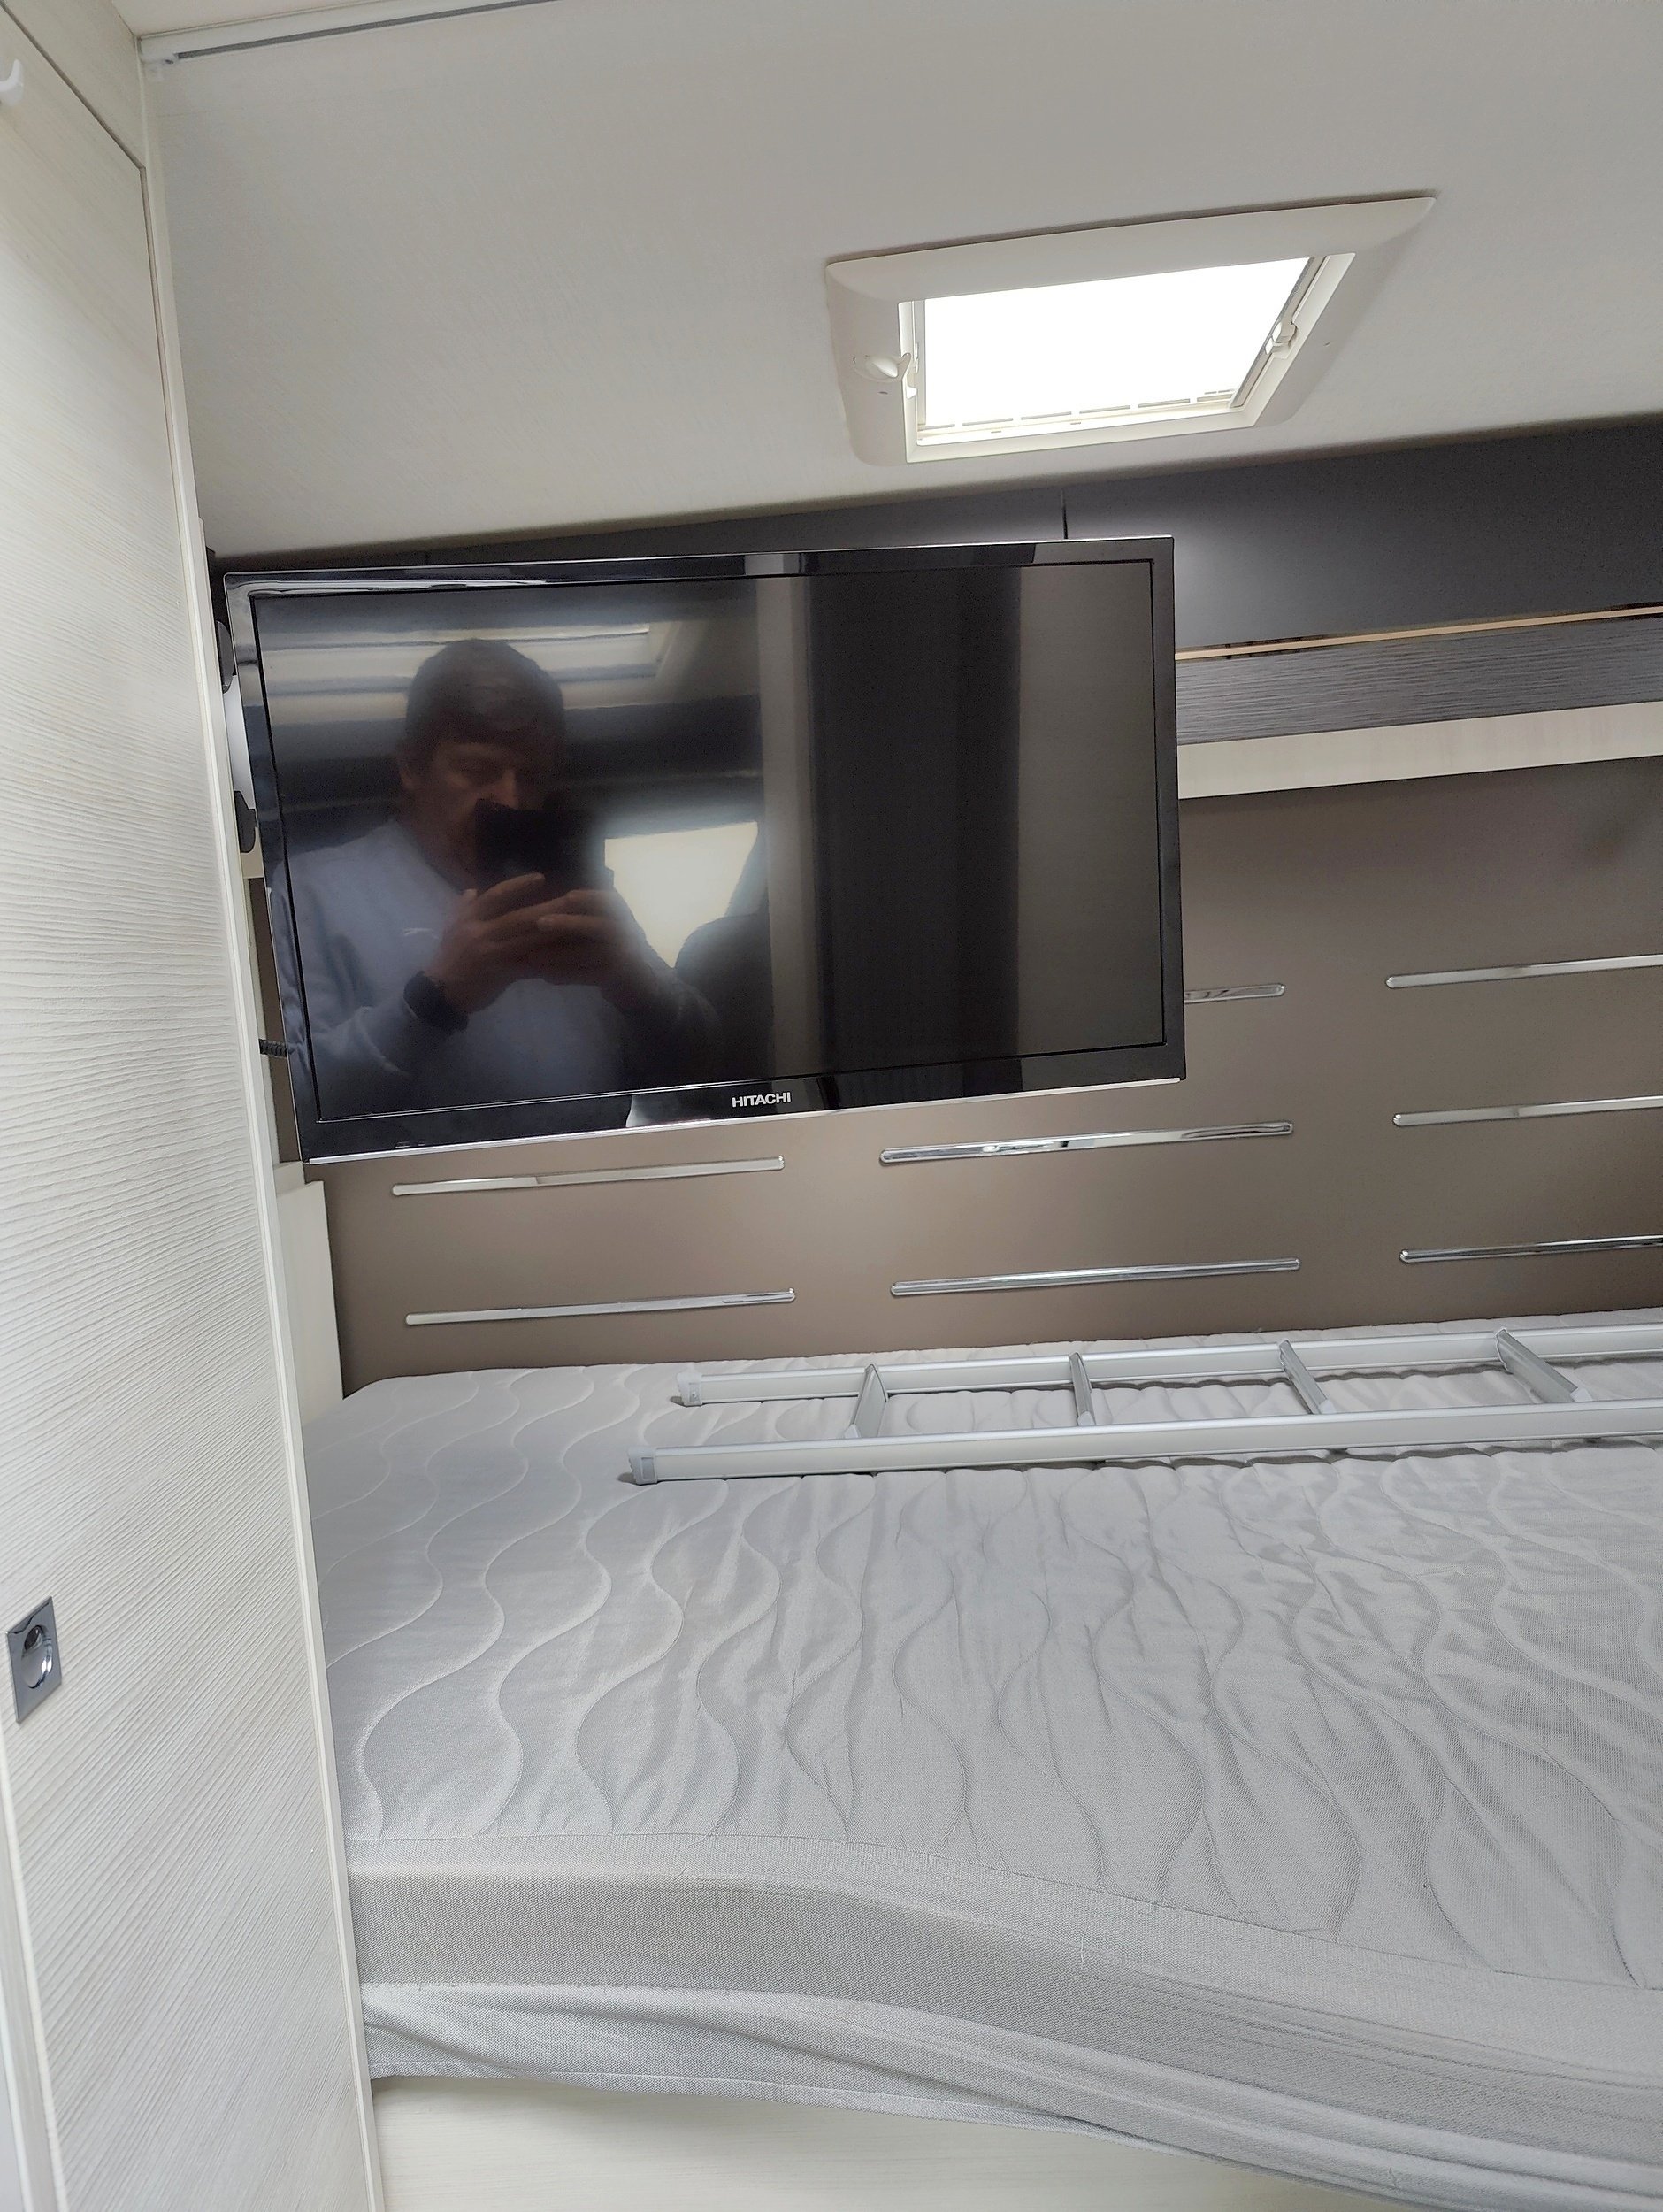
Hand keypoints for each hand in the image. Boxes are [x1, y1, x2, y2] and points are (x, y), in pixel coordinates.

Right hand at [423, 873, 569, 1014]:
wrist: (439, 992)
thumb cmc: (448, 958)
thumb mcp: (451, 929)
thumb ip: (464, 909)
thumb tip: (473, 890)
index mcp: (470, 919)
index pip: (495, 896)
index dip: (518, 886)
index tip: (541, 878)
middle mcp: (480, 933)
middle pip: (519, 918)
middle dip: (547, 908)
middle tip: (573, 900)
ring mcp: (490, 954)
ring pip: (527, 941)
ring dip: (553, 934)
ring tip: (576, 926)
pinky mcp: (499, 975)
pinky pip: (527, 968)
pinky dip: (546, 963)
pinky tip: (566, 960)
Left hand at [519, 887, 661, 1011]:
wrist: (635, 983)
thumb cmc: (611, 947)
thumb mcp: (605, 926)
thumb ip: (585, 914)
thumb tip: (547, 904)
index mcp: (623, 916)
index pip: (610, 902)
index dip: (590, 898)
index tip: (567, 896)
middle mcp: (629, 934)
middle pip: (599, 926)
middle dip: (568, 923)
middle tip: (540, 923)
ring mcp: (625, 957)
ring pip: (590, 953)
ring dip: (559, 954)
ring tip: (533, 956)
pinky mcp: (617, 978)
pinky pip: (588, 976)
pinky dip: (566, 975)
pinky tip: (545, 977)